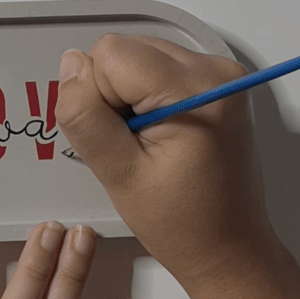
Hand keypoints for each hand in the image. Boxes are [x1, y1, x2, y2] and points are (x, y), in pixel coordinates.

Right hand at [55, 34, 277, 288]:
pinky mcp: (216, 82)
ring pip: (136, 56)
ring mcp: (218, 72)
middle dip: (110, 93)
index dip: (96, 96)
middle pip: (124, 49)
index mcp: (195, 89)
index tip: (118, 141)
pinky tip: (156, 136)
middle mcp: (213, 67)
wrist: (229, 249)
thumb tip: (70, 64)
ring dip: (125, 96)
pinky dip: (143, 97)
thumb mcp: (119, 174)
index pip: (110, 54)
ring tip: (145, 144)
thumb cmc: (180, 222)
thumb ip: (86, 116)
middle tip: (130, 146)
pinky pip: (155, 69)